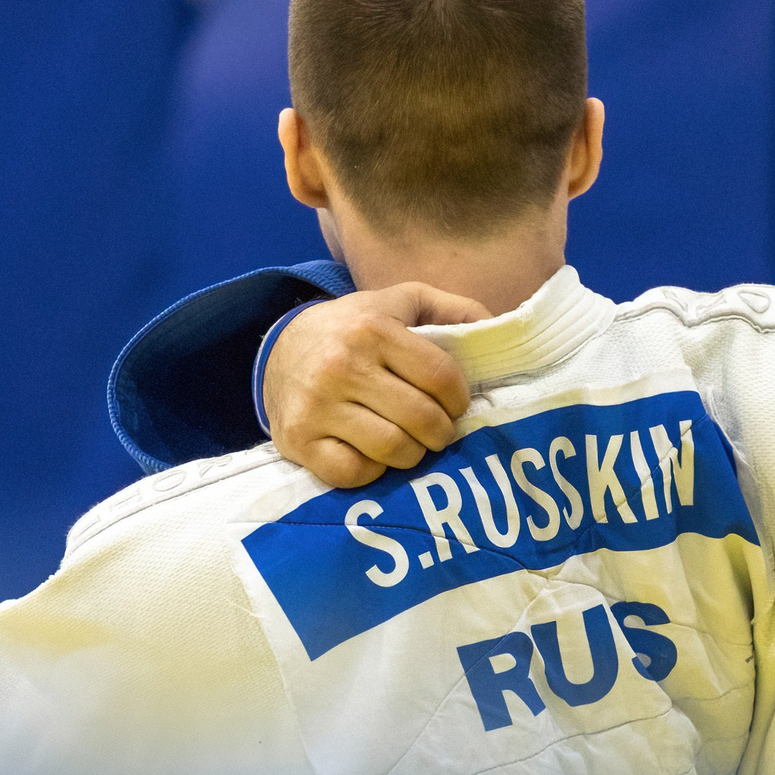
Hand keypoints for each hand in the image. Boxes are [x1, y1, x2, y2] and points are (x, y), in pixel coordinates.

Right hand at [265, 283, 491, 487]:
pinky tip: (372, 453)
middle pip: (421, 419)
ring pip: (392, 449)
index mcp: (372, 330)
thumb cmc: (353, 328)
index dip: (460, 400)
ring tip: (410, 442)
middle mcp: (342, 366)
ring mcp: (317, 405)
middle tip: (438, 431)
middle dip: (441, 432)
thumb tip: (495, 326)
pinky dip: (372, 470)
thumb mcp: (399, 301)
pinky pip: (353, 472)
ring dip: (412, 454)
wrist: (279, 348)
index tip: (456, 405)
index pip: (441, 378)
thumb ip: (451, 307)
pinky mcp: (299, 439)